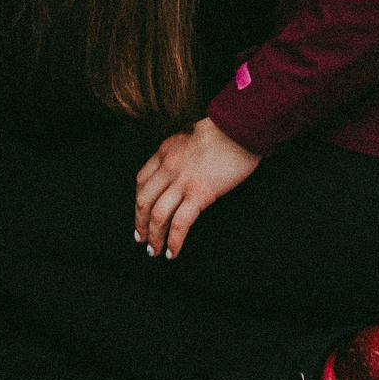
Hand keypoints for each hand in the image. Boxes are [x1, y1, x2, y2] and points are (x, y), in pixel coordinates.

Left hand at [134, 117, 260, 258]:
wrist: (240, 127)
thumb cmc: (224, 131)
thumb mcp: (191, 137)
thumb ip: (181, 154)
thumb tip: (181, 173)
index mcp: (165, 152)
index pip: (141, 181)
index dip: (138, 202)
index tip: (140, 216)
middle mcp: (168, 167)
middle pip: (143, 201)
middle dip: (140, 224)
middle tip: (141, 240)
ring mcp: (183, 181)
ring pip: (157, 215)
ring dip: (154, 237)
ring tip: (155, 251)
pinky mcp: (200, 193)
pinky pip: (180, 223)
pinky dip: (174, 241)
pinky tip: (173, 251)